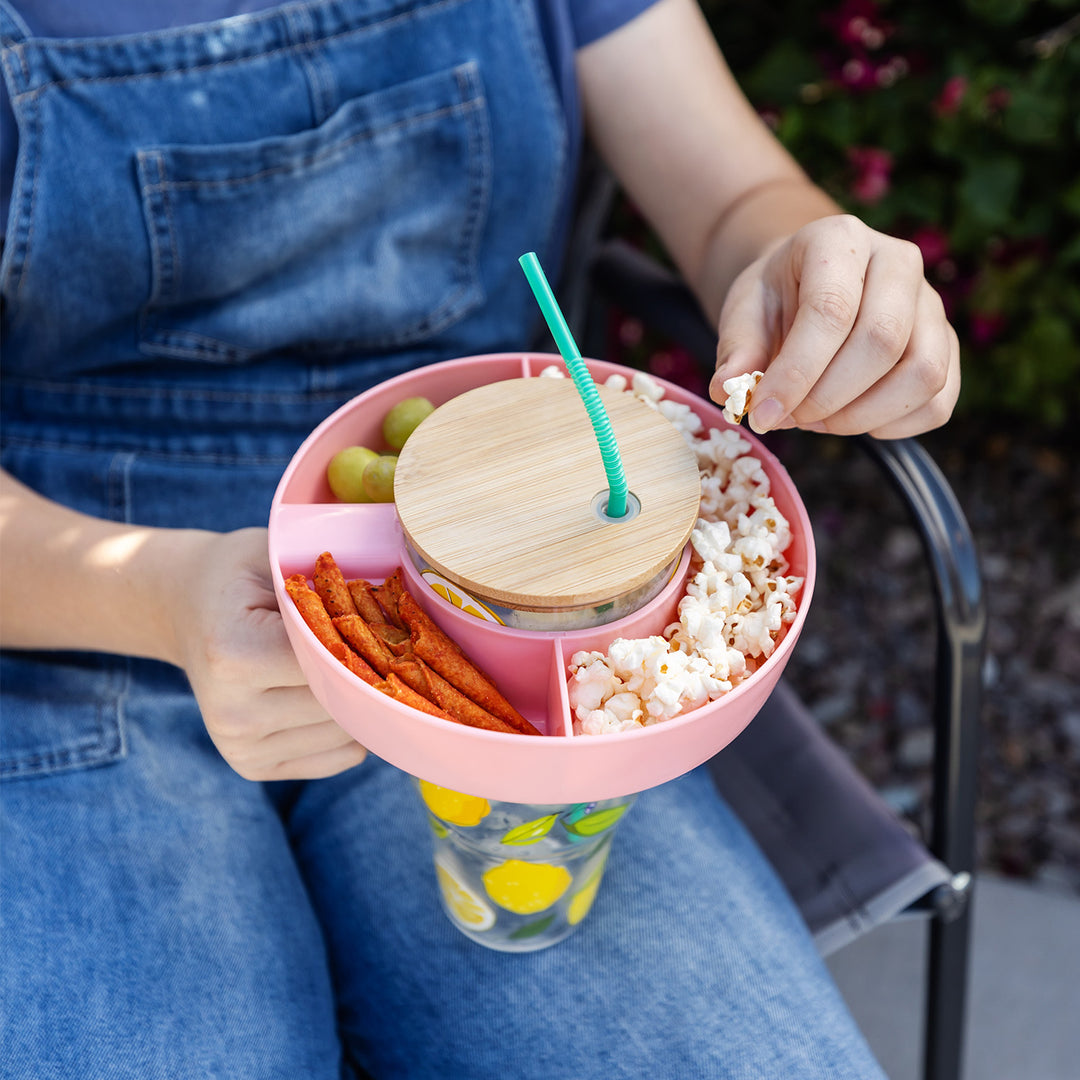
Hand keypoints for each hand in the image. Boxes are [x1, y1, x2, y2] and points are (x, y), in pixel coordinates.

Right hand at [172, 527, 367, 780]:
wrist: (186, 608)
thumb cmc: (240, 576)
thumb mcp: (276, 558)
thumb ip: (325, 586)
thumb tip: (394, 614)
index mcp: (234, 655)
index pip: (331, 661)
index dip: (368, 640)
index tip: (386, 621)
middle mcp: (232, 712)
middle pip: (341, 701)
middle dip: (371, 671)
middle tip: (384, 640)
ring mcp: (240, 748)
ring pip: (347, 732)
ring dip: (364, 699)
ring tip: (353, 662)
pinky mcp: (252, 767)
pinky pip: (340, 755)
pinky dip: (353, 725)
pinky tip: (339, 691)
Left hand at [709, 215, 959, 438]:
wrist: (807, 287)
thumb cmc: (777, 299)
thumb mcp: (744, 312)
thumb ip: (736, 350)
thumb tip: (728, 391)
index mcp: (840, 240)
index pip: (832, 310)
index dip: (797, 372)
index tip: (764, 413)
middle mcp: (899, 262)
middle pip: (883, 342)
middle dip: (828, 398)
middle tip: (790, 418)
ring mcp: (931, 303)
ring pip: (923, 373)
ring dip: (864, 416)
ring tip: (818, 420)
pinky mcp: (946, 345)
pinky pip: (939, 400)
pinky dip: (895, 427)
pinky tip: (852, 421)